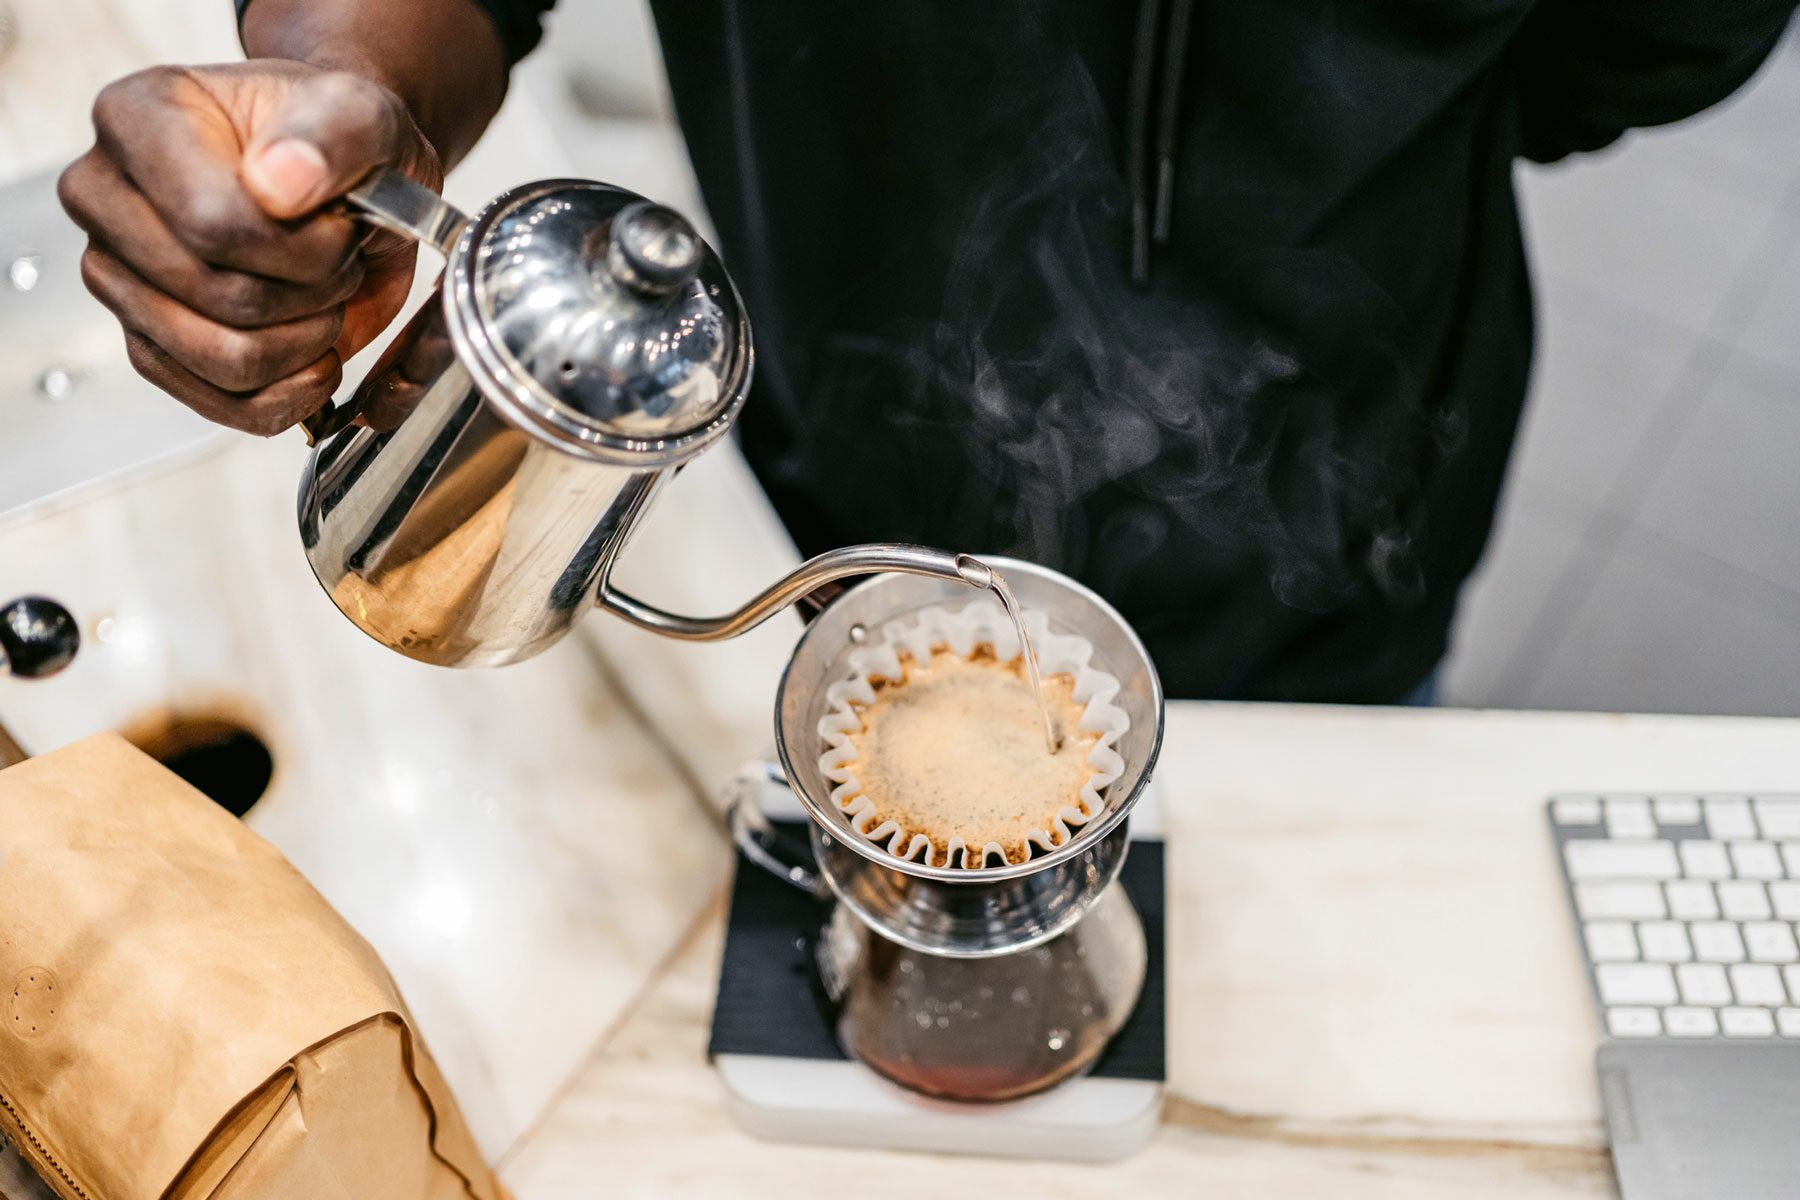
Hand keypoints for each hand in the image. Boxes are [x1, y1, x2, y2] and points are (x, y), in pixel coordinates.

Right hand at [58, 61, 442, 435]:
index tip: (341, 225)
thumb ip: (334, 133)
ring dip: (309, 339)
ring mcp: (121, 281)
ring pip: (228, 361)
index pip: (212, 223)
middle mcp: (106, 200)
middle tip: (341, 256)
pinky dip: (296, 390)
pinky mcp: (152, 347)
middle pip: (223, 296)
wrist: (343, 187)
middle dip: (315, 290)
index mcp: (138, 121)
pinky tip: (318, 347)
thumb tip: (277, 185)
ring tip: (325, 292)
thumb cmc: (336, 143)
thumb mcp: (362, 115)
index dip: (302, 247)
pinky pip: (229, 406)